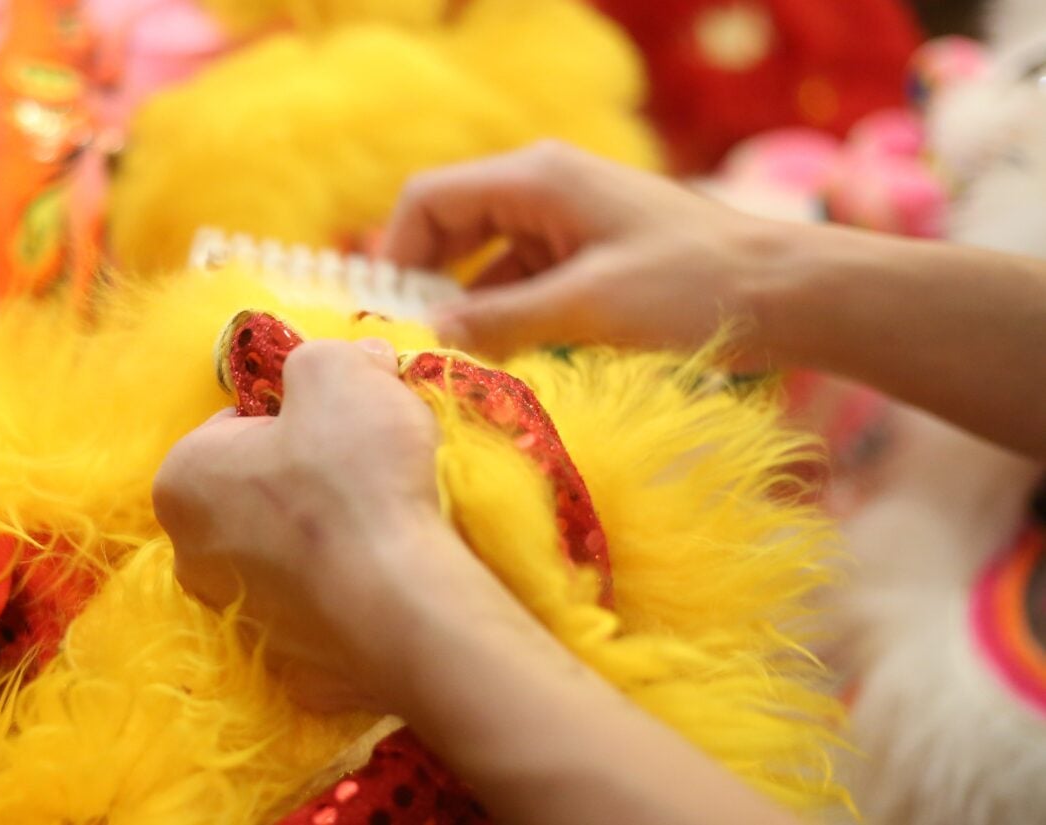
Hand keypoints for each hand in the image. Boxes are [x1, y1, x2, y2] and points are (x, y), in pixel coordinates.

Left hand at [153, 338, 514, 711]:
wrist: (401, 605)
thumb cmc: (353, 478)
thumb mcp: (336, 371)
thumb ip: (320, 355)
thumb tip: (349, 362)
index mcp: (180, 480)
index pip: (235, 426)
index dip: (295, 413)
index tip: (341, 420)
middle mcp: (188, 556)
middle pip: (256, 491)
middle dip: (306, 474)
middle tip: (367, 466)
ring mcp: (237, 619)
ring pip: (285, 553)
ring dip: (325, 535)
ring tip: (384, 521)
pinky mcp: (290, 667)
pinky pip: (319, 609)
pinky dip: (347, 590)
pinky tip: (384, 574)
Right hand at [383, 142, 787, 363]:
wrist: (790, 294)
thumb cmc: (692, 288)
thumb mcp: (585, 309)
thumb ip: (498, 322)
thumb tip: (427, 341)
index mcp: (536, 178)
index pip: (428, 199)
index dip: (397, 255)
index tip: (391, 317)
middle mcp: (544, 188)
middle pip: (451, 227)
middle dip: (428, 284)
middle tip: (415, 346)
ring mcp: (568, 221)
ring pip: (486, 262)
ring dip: (470, 309)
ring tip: (460, 364)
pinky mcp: (590, 256)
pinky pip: (524, 281)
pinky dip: (507, 317)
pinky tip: (506, 361)